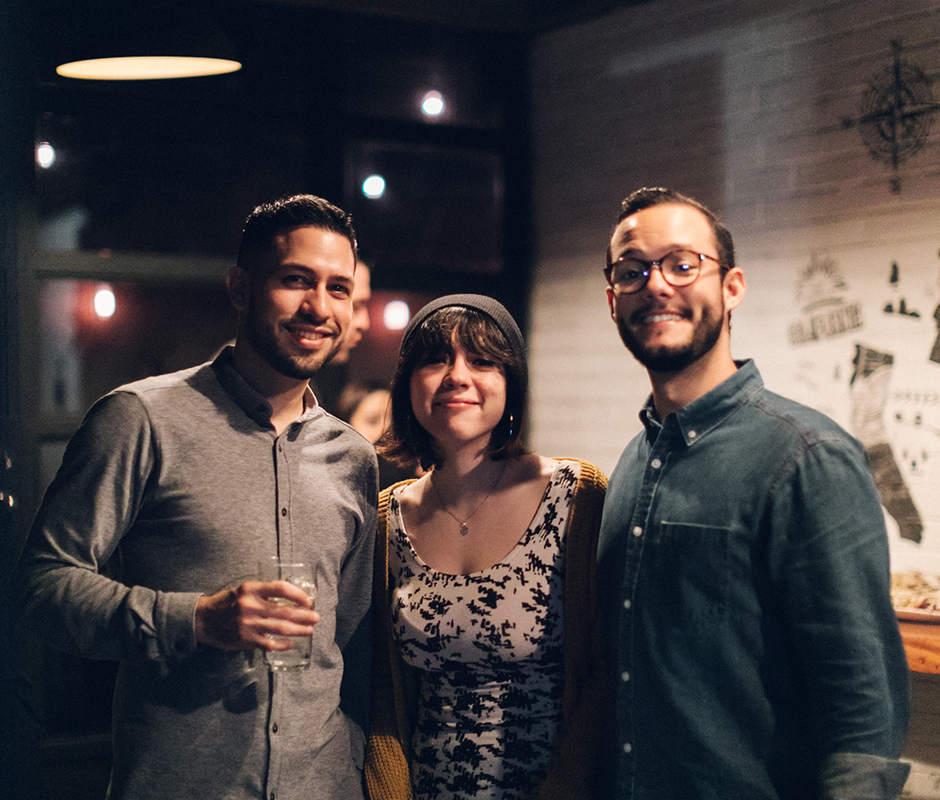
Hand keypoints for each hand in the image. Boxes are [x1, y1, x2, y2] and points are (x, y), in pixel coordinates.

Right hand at [194, 580, 318, 651]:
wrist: (203, 620)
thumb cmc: (226, 603)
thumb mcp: (243, 591)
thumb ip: (264, 593)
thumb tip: (290, 597)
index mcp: (251, 589)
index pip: (280, 588)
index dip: (298, 594)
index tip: (308, 600)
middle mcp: (250, 606)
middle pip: (285, 610)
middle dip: (304, 615)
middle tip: (316, 617)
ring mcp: (248, 624)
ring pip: (280, 628)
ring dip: (298, 630)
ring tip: (309, 630)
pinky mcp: (245, 640)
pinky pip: (269, 644)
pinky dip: (282, 645)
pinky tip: (290, 644)